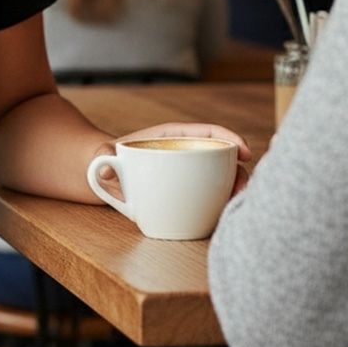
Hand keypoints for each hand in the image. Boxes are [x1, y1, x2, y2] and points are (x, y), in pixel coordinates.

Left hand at [95, 123, 252, 196]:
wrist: (104, 175)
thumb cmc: (105, 161)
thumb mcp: (103, 156)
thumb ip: (103, 159)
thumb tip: (104, 168)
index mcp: (170, 137)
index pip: (205, 132)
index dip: (228, 137)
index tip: (244, 151)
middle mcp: (184, 153)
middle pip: (220, 157)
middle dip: (238, 171)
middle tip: (241, 189)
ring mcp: (189, 174)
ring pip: (222, 177)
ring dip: (236, 188)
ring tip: (237, 203)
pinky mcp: (187, 193)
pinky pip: (212, 195)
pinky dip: (224, 202)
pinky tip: (228, 214)